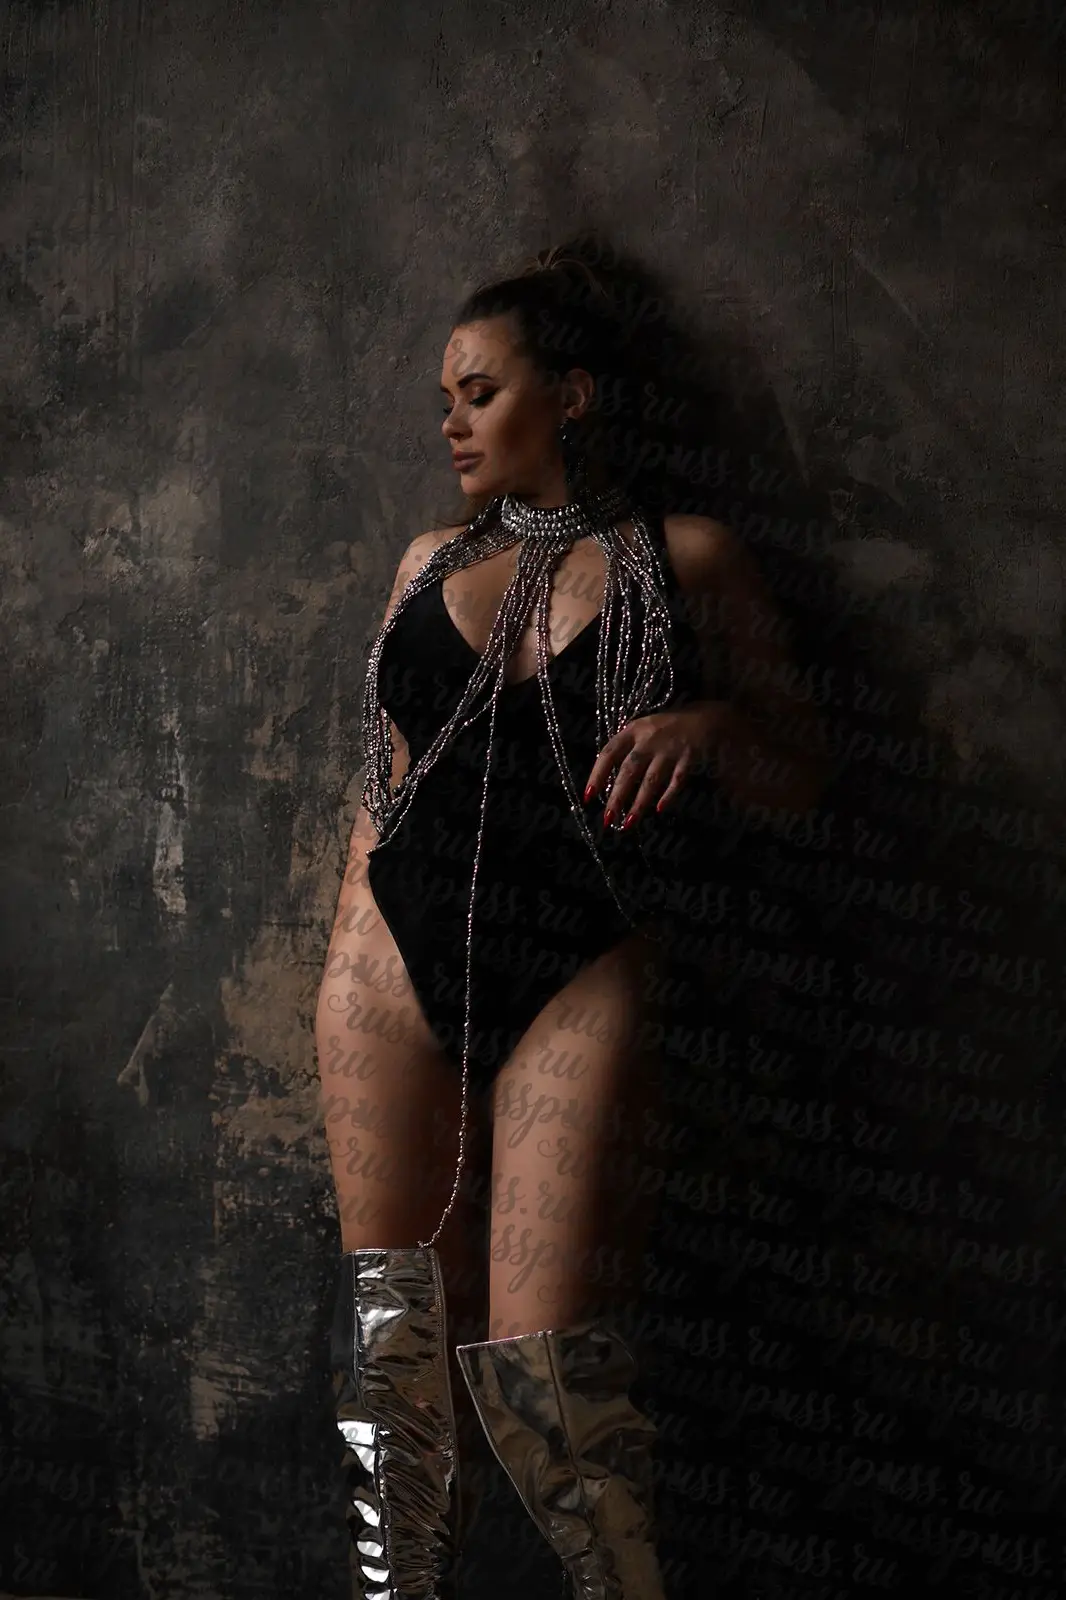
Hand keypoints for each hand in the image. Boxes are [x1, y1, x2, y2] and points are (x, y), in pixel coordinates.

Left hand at [582, 702, 727, 829]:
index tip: (588, 796)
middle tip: (608, 819)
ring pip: (651, 780)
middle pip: (629, 770)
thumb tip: (605, 780)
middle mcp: (649, 740)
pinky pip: (677, 780)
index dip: (597, 774)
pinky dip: (668, 795)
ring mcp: (669, 750)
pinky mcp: (688, 758)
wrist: (703, 718)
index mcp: (633, 730)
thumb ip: (625, 749)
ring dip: (639, 803)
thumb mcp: (642, 729)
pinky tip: (659, 810)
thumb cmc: (665, 728)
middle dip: (617, 796)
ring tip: (628, 823)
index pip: (609, 753)